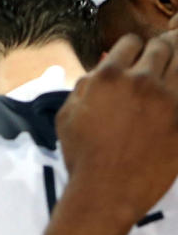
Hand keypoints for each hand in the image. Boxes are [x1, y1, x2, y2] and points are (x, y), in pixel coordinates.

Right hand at [58, 30, 177, 224]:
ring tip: (173, 70)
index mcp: (109, 76)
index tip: (135, 56)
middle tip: (161, 57)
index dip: (133, 47)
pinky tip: (175, 96)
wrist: (106, 192)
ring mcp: (167, 102)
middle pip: (162, 47)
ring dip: (177, 63)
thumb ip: (84, 86)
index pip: (131, 42)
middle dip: (161, 49)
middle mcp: (140, 82)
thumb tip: (99, 73)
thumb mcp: (67, 114)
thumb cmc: (82, 155)